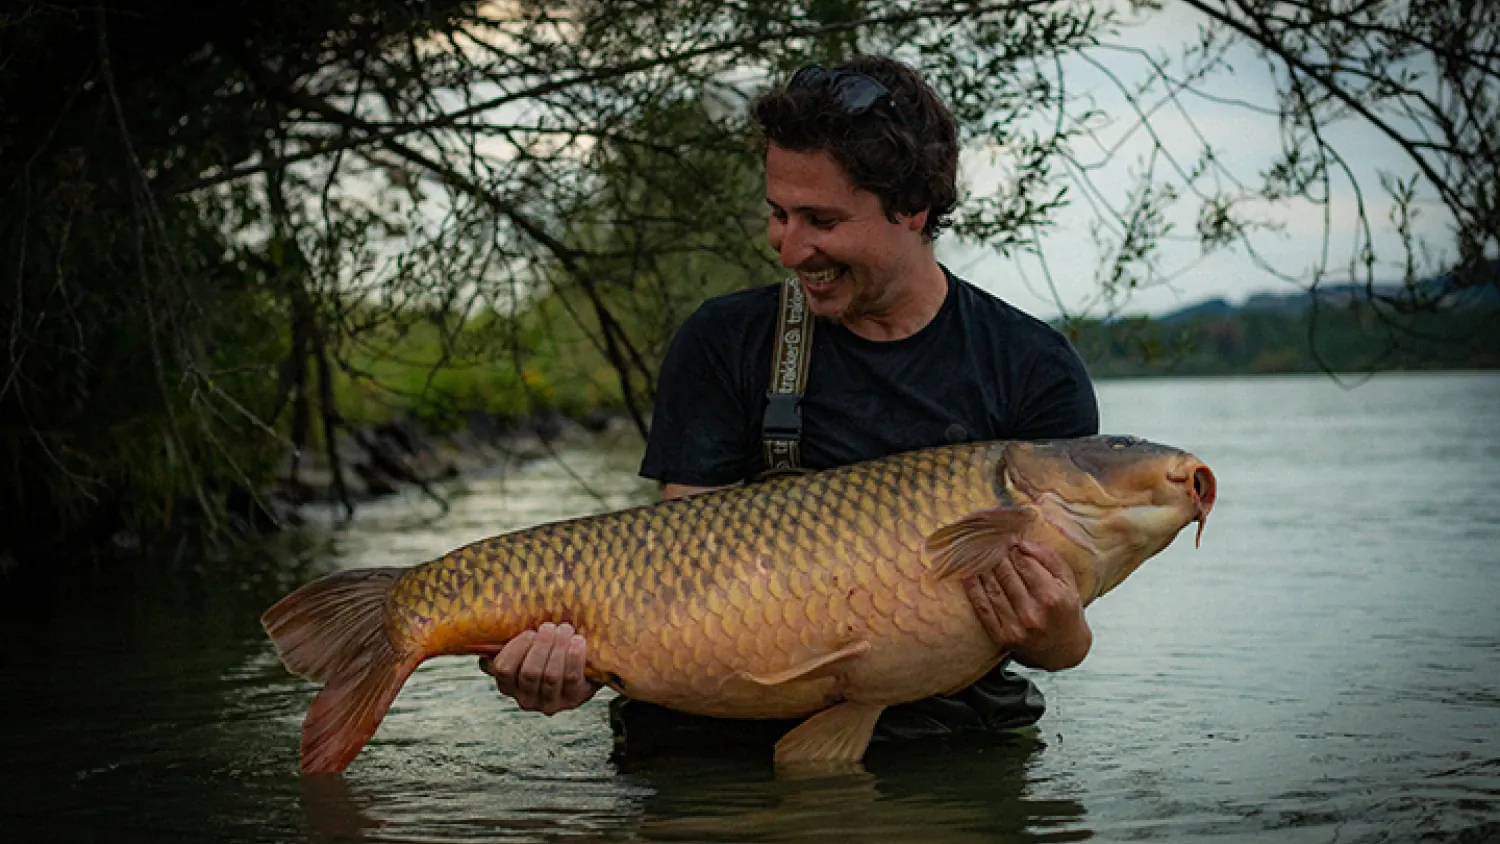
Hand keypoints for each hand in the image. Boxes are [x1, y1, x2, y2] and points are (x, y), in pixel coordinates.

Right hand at [478, 622, 600, 714]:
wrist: (583, 669)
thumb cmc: (546, 651)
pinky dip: (574, 657)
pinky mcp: (572, 699)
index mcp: (508, 684)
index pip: (503, 669)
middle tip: (550, 626)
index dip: (516, 649)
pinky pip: (572, 678)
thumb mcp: (526, 646)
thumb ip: (512, 639)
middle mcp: (525, 699)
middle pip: (529, 672)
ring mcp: (549, 703)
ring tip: (565, 629)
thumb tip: (501, 619)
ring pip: (550, 676)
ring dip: (558, 648)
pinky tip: (578, 641)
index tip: (530, 632)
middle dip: (541, 646)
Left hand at [963, 540, 1092, 670]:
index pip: (1025, 563)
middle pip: (1006, 574)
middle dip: (998, 555)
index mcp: (1052, 597)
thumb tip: (1023, 544)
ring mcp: (1015, 627)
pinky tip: (968, 574)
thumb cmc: (1065, 610)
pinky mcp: (1001, 636)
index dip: (1014, 549)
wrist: (1063, 649)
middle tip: (991, 544)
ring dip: (983, 568)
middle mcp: (1032, 613)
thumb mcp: (1068, 583)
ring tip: (979, 554)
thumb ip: (1049, 559)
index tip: (1009, 542)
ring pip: (992, 588)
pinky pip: (983, 607)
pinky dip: (973, 589)